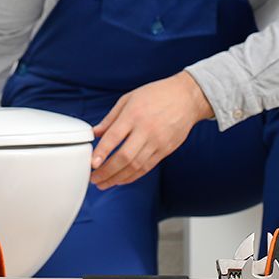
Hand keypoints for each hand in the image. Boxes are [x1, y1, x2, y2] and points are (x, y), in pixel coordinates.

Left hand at [89, 71, 213, 189]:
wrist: (187, 98)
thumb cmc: (157, 95)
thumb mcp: (129, 98)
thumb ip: (111, 118)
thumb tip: (95, 133)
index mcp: (134, 114)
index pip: (114, 137)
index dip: (102, 152)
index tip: (91, 163)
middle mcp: (146, 130)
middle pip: (124, 157)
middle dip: (107, 171)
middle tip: (94, 178)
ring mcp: (157, 142)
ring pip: (135, 166)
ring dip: (117, 178)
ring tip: (104, 183)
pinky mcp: (165, 150)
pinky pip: (147, 167)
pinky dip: (132, 176)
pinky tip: (121, 179)